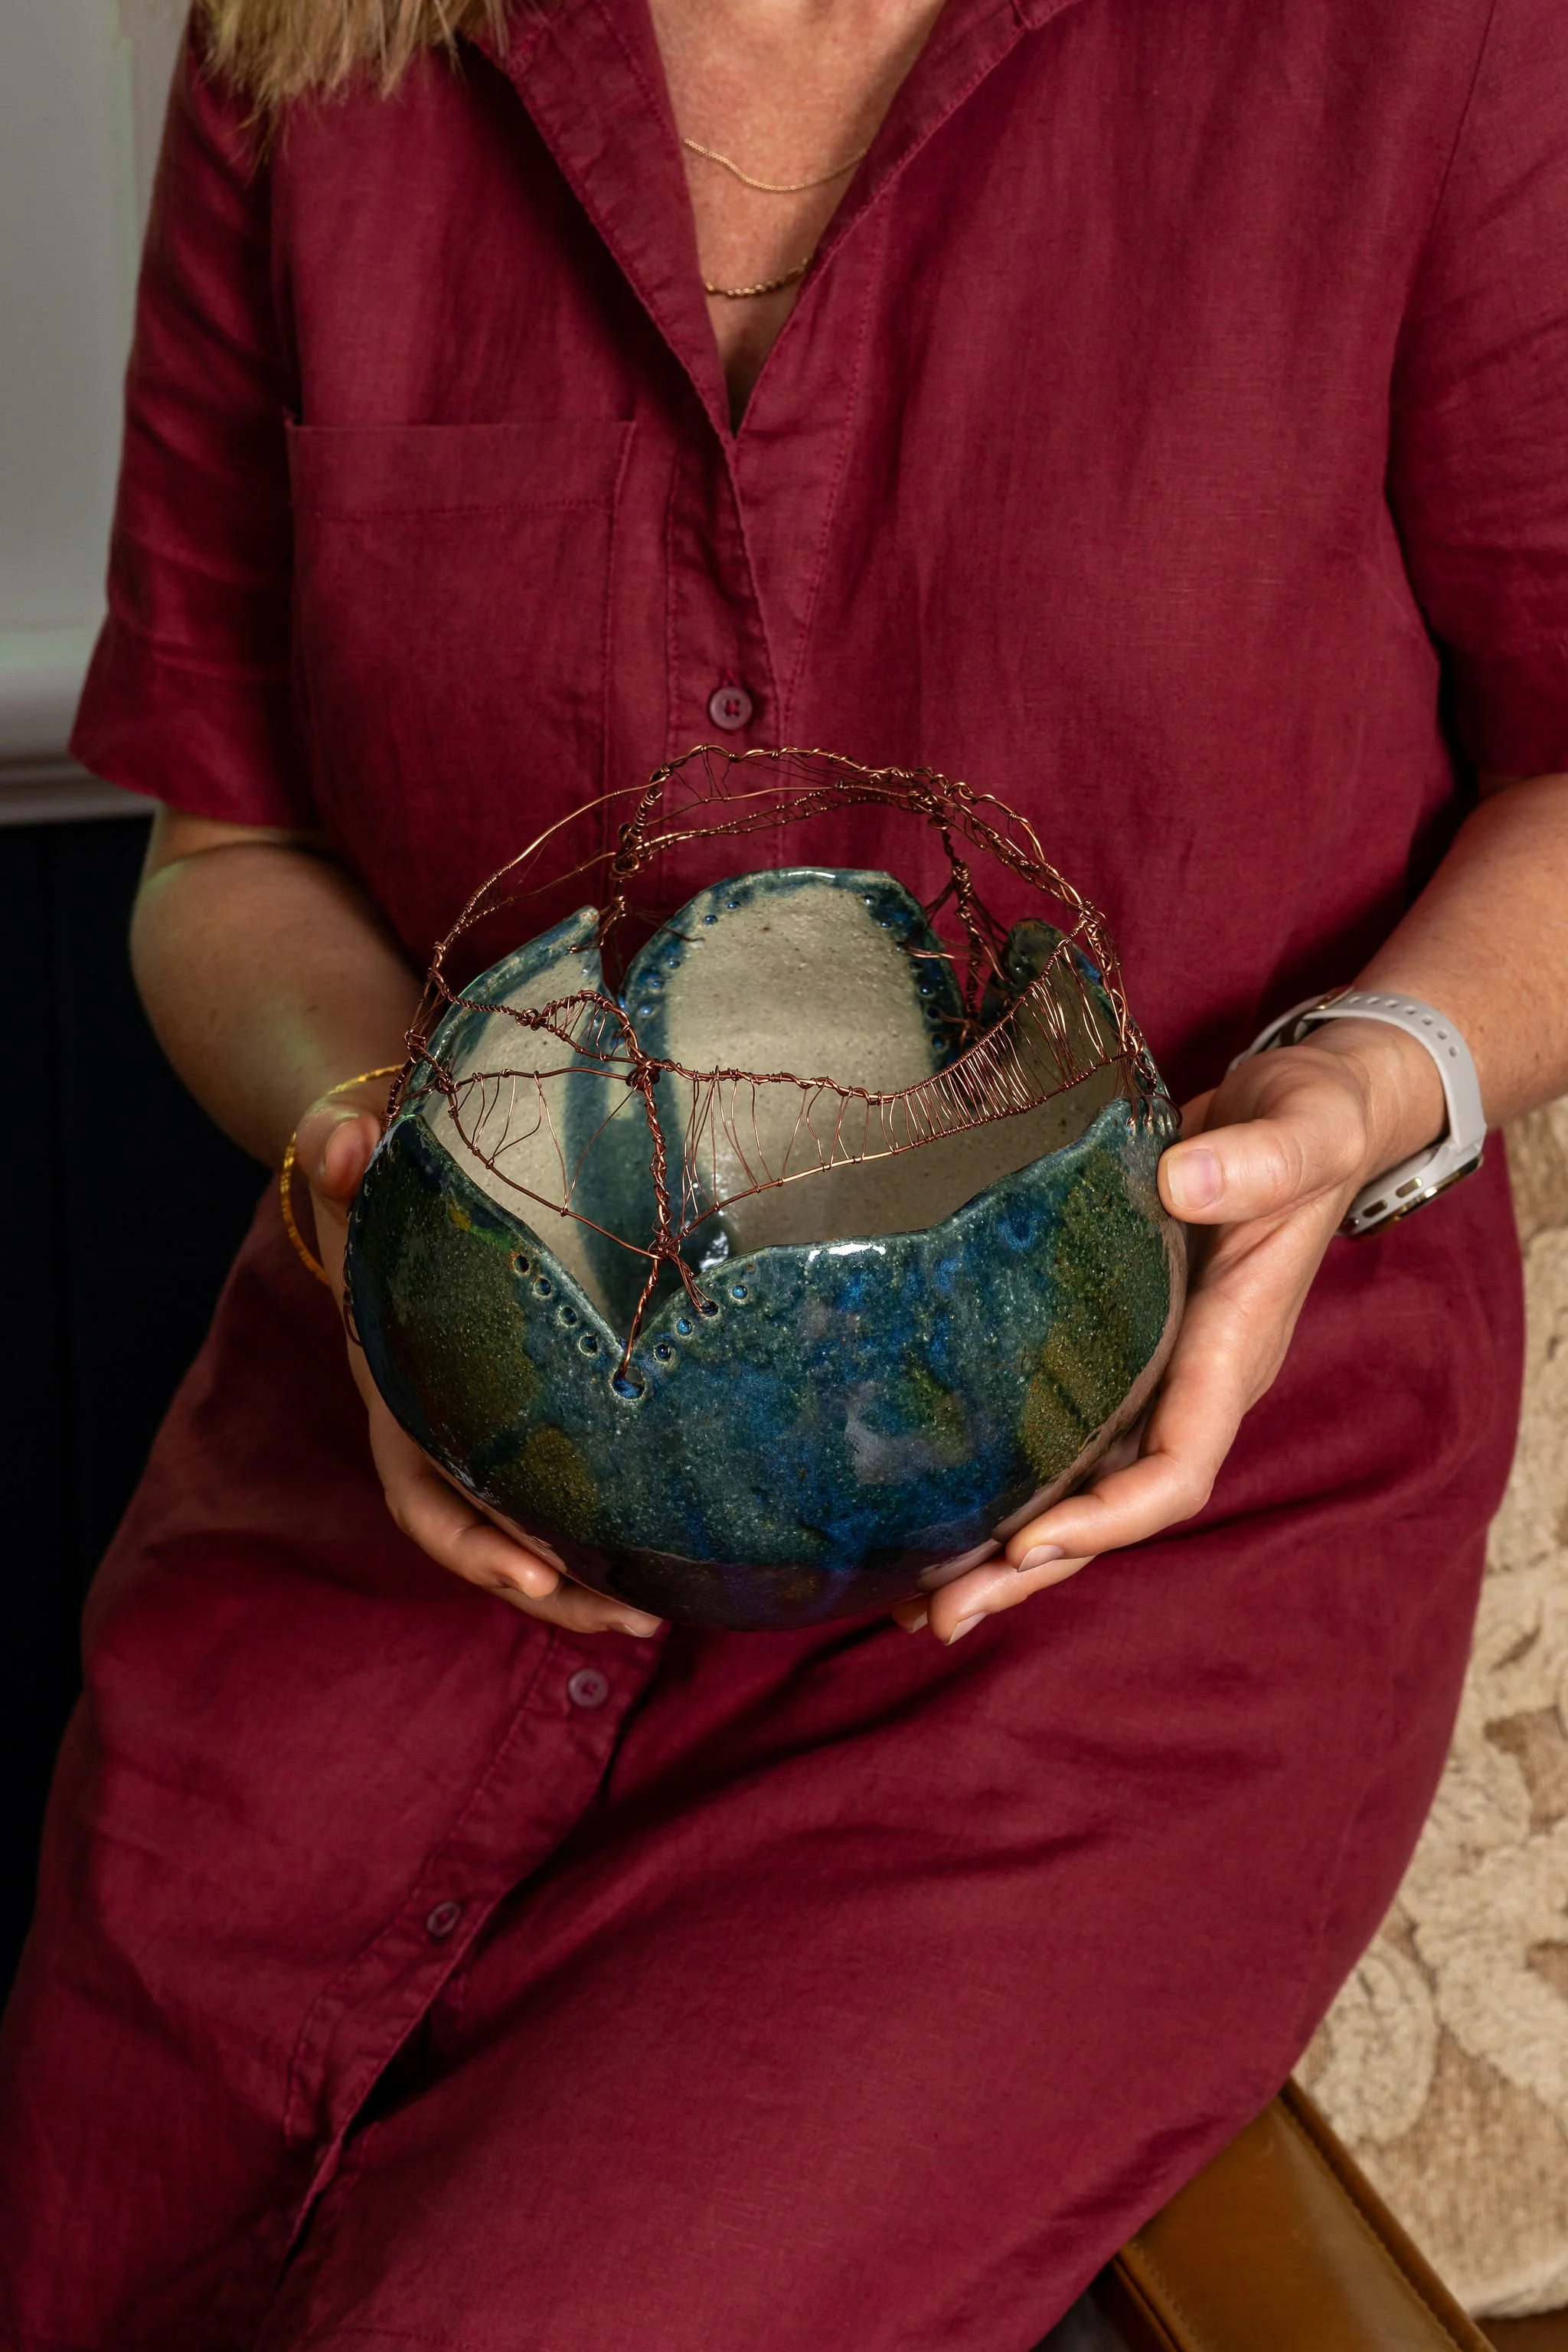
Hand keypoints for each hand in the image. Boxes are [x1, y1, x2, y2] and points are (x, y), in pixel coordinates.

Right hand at [294, 1085, 662, 1639]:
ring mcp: (484, 1433)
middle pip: (488, 1539)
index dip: (472, 1543)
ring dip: (590, 1585)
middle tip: (636, 1620)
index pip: (421, 1492)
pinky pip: (565, 1494)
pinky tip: (675, 1554)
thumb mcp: (353, 1165)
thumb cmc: (376, 1183)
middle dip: (554, 1591)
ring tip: (664, 1616)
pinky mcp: (532, 1417)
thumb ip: (342, 1153)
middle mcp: (438, 1431)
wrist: (389, 1183)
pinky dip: (607, 1532)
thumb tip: (349, 1140)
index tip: (534, 1578)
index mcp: (396, 1394)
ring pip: (531, 1534)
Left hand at [892, 1017, 1446, 1643]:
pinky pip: (1060, 1433)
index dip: (1107, 1514)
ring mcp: (1153, 1370)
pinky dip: (1002, 1479)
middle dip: (1032, 1569)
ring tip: (917, 1603)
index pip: (1177, 1466)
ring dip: (1004, 1551)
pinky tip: (936, 1511)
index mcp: (1236, 1350)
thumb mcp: (1304, 1130)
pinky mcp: (1115, 1344)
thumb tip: (1186, 1181)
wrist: (1309, 1108)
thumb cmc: (1313, 1121)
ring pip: (1078, 1485)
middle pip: (1113, 1508)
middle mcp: (1192, 1381)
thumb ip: (1260, 1160)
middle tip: (940, 1618)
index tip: (1029, 1540)